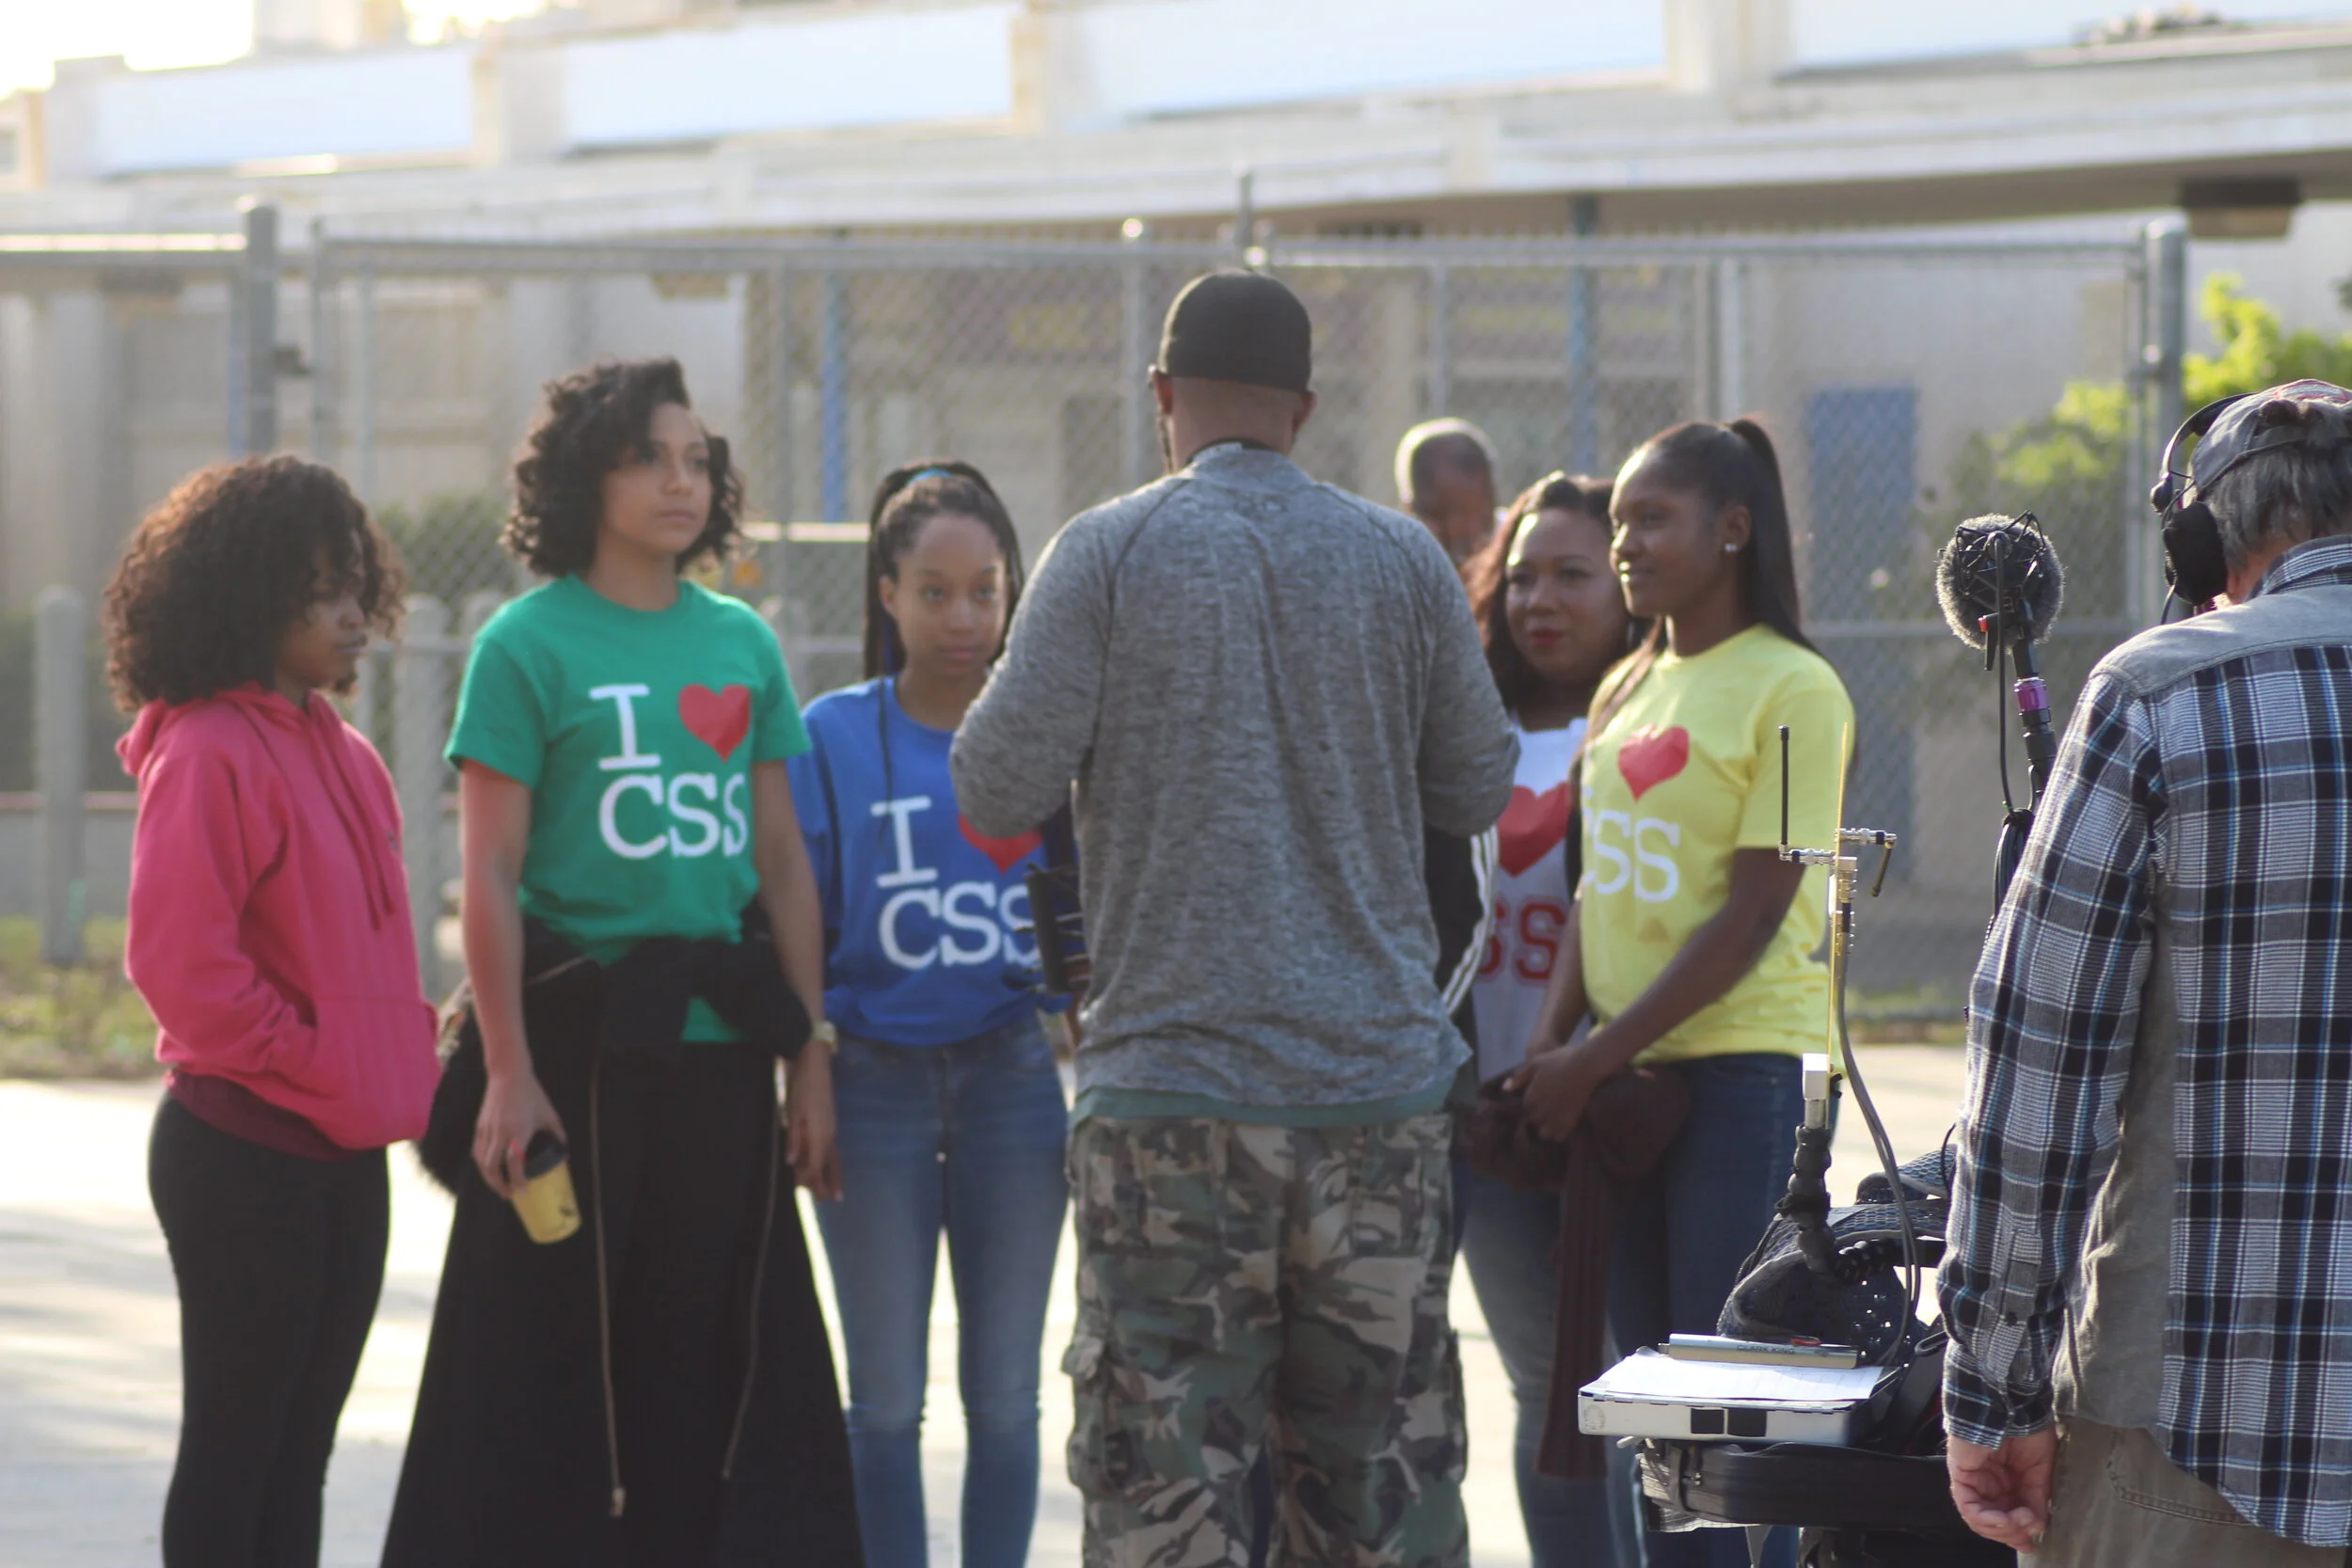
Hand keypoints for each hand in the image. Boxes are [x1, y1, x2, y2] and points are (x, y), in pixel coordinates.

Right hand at [474, 1067, 565, 1199]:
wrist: (507, 1075)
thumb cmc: (531, 1094)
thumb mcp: (549, 1113)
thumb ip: (557, 1133)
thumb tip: (564, 1150)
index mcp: (518, 1130)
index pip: (514, 1162)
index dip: (517, 1179)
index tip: (522, 1190)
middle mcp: (500, 1132)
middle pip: (492, 1167)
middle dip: (499, 1185)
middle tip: (509, 1194)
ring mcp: (487, 1130)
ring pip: (482, 1161)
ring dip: (489, 1177)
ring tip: (499, 1186)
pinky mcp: (479, 1126)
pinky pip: (478, 1151)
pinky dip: (483, 1164)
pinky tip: (489, 1169)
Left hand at [786, 1045, 842, 1200]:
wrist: (814, 1065)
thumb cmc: (801, 1089)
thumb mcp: (793, 1114)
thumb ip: (794, 1139)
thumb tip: (792, 1162)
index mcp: (820, 1134)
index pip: (816, 1164)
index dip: (813, 1180)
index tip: (809, 1194)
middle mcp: (829, 1134)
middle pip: (830, 1163)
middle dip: (830, 1182)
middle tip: (830, 1200)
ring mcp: (831, 1127)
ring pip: (834, 1156)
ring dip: (834, 1173)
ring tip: (835, 1189)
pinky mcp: (830, 1121)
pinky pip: (833, 1147)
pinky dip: (832, 1160)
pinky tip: (828, 1162)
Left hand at [1505, 1043, 1605, 1139]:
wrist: (1586, 1066)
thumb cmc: (1559, 1060)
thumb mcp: (1536, 1063)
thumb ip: (1519, 1077)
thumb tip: (1505, 1088)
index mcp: (1531, 1095)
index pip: (1525, 1107)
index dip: (1531, 1104)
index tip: (1537, 1101)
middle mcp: (1541, 1109)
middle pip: (1534, 1120)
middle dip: (1537, 1117)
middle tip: (1545, 1111)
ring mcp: (1556, 1117)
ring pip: (1545, 1132)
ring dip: (1546, 1129)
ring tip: (1553, 1122)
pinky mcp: (1570, 1121)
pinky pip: (1560, 1136)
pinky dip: (1559, 1134)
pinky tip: (1562, 1127)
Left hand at [1947, 1428, 2054, 1550]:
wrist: (2011, 1405)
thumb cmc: (2027, 1429)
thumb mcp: (2039, 1470)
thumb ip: (2036, 1499)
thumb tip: (2036, 1526)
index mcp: (2007, 1481)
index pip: (2007, 1516)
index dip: (2018, 1533)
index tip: (2031, 1543)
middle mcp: (1988, 1483)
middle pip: (1993, 1522)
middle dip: (2012, 1533)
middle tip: (2030, 1531)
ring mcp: (1973, 1480)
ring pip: (1980, 1520)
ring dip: (2002, 1528)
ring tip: (2021, 1521)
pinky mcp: (1961, 1475)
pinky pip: (1968, 1507)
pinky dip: (1986, 1519)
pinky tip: (2003, 1519)